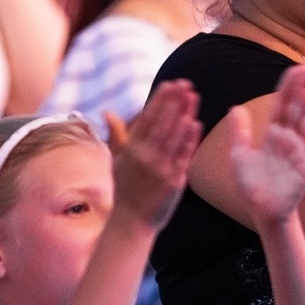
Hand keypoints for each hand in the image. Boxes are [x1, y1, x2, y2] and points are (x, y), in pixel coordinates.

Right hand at [111, 80, 201, 230]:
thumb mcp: (117, 160)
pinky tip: (196, 123)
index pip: (147, 118)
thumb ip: (117, 135)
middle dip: (174, 102)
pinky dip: (190, 139)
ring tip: (193, 97)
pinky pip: (184, 156)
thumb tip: (108, 112)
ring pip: (174, 137)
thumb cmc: (125, 188)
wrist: (131, 221)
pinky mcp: (174, 181)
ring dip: (184, 115)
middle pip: (162, 123)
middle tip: (186, 84)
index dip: (159, 99)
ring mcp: (160, 169)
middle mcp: (145, 157)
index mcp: (131, 149)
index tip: (170, 84)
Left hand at [228, 64, 304, 225]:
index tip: (294, 69)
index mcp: (273, 135)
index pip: (281, 105)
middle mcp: (288, 140)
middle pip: (296, 109)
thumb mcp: (239, 156)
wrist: (262, 210)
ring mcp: (300, 152)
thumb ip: (240, 133)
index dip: (287, 88)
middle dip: (301, 89)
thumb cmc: (251, 184)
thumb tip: (235, 107)